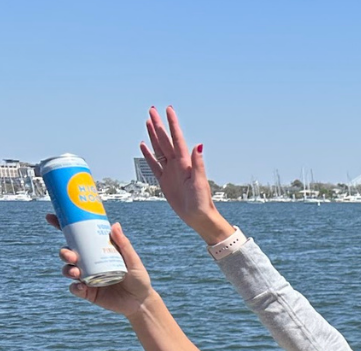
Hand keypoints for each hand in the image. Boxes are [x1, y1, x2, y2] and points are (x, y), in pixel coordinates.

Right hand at [51, 220, 154, 314]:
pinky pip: (75, 289)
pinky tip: (81, 286)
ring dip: (67, 269)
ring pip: (68, 270)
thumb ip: (124, 245)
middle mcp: (88, 263)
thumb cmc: (138, 278)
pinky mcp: (88, 292)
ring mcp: (86, 277)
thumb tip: (114, 224)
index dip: (62, 226)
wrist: (141, 302)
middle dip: (64, 252)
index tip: (51, 217)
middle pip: (68, 253)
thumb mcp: (133, 261)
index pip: (76, 238)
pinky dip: (75, 287)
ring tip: (76, 272)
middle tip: (71, 255)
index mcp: (96, 251)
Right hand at [140, 106, 234, 243]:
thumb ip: (198, 163)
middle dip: (158, 125)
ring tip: (148, 121)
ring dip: (153, 135)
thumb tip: (198, 145)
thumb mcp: (199, 182)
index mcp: (185, 163)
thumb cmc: (202, 201)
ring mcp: (170, 171)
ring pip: (158, 149)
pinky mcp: (164, 181)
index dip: (172, 124)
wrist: (198, 217)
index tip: (168, 109)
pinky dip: (148, 155)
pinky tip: (143, 145)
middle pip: (165, 140)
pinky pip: (154, 165)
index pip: (177, 138)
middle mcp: (177, 164)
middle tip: (151, 109)